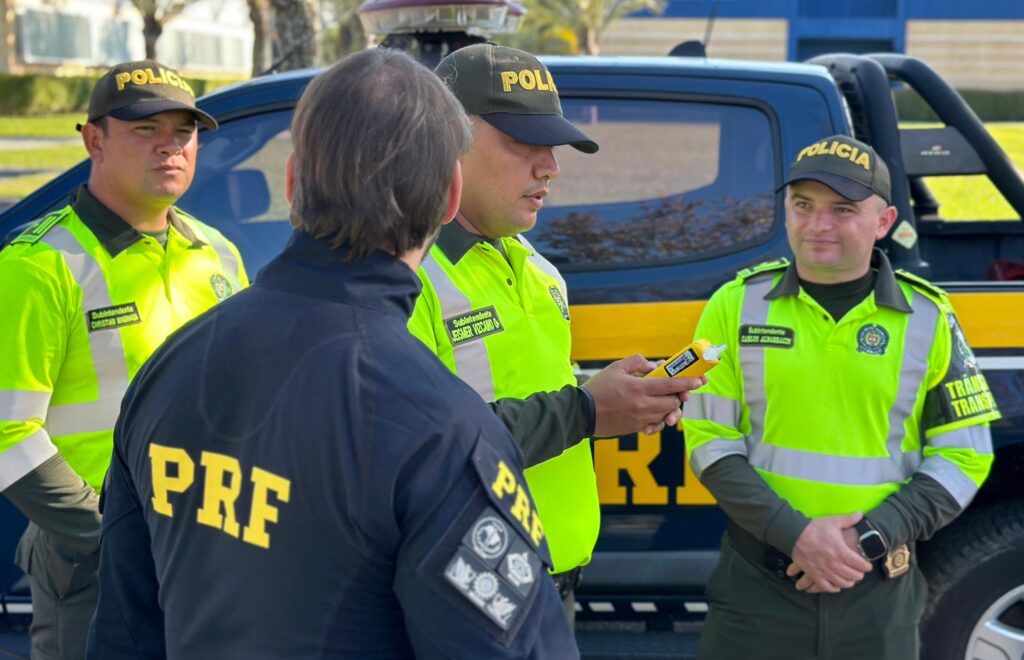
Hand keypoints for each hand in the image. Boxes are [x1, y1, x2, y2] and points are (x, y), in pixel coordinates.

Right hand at [583, 354, 706, 436]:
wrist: (582, 413)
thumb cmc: (598, 388)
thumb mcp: (616, 367)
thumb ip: (637, 362)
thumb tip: (655, 367)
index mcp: (639, 388)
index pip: (670, 385)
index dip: (687, 382)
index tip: (699, 381)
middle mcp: (642, 405)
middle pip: (672, 402)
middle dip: (678, 396)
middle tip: (676, 390)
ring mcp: (640, 419)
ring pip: (666, 415)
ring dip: (670, 407)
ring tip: (665, 401)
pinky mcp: (636, 428)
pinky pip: (656, 426)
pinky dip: (659, 419)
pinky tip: (655, 413)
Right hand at [787, 513, 872, 593]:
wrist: (794, 535)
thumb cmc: (815, 528)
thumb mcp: (833, 521)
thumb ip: (849, 519)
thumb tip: (860, 514)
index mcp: (842, 552)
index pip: (861, 565)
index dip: (867, 566)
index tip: (867, 565)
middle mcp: (835, 565)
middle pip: (854, 576)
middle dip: (859, 574)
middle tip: (859, 571)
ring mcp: (825, 572)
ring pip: (843, 583)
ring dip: (849, 582)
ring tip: (850, 579)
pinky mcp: (815, 575)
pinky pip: (827, 587)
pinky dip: (834, 588)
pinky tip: (836, 585)